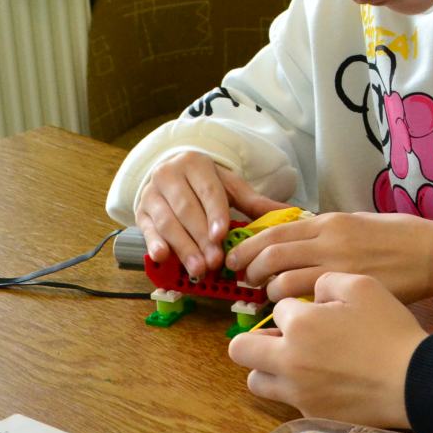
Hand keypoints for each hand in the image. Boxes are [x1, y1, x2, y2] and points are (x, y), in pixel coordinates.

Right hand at [135, 152, 292, 279]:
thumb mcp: (229, 186)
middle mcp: (169, 175)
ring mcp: (151, 194)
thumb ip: (254, 202)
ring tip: (199, 268)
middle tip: (215, 261)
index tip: (222, 235)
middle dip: (201, 238)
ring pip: (167, 222)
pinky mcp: (140, 212)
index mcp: (195, 164)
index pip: (208, 191)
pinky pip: (146, 229)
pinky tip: (163, 257)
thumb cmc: (204, 183)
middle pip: (186, 210)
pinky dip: (154, 243)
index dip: (215, 214)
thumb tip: (292, 214)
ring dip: (183, 247)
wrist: (170, 173)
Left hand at [225, 212, 432, 304]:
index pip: (274, 234)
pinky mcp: (349, 298)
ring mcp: (337, 272)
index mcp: (329, 224)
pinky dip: (293, 313)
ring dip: (269, 294)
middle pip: (271, 258)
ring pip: (283, 286)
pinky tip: (294, 323)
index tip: (237, 259)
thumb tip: (296, 244)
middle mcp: (328, 245)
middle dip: (250, 272)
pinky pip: (308, 309)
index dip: (248, 248)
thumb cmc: (401, 239)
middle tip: (245, 283)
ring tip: (269, 303)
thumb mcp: (359, 224)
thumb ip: (326, 234)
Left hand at [227, 273, 427, 426]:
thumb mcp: (363, 285)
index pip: (278, 309)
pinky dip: (296, 389)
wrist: (414, 380)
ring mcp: (297, 392)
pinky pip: (287, 400)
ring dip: (269, 367)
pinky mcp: (311, 415)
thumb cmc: (389, 330)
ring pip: (256, 380)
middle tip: (280, 337)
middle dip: (255, 339)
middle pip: (240, 349)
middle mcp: (289, 360)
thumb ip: (327, 281)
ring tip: (295, 360)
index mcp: (299, 325)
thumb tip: (313, 294)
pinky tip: (323, 380)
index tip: (318, 312)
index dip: (298, 308)